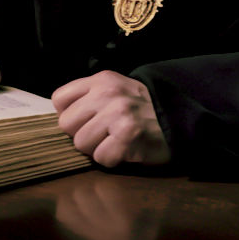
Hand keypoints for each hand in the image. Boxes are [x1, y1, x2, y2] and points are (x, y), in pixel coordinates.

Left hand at [52, 71, 169, 166]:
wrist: (179, 118)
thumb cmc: (142, 108)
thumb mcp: (115, 89)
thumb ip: (88, 97)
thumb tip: (61, 117)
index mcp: (101, 80)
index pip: (59, 99)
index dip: (69, 114)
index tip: (85, 120)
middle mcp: (107, 93)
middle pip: (66, 124)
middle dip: (81, 134)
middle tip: (102, 134)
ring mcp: (118, 114)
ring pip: (81, 143)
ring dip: (96, 148)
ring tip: (115, 141)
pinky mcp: (128, 136)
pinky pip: (101, 157)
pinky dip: (112, 159)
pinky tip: (125, 150)